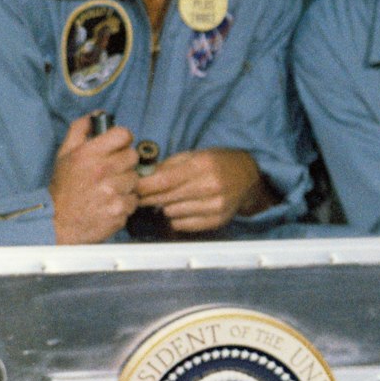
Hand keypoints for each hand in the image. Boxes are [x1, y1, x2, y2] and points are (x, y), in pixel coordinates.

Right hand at [49, 115, 137, 243]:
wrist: (58, 223)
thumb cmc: (63, 187)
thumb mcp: (64, 154)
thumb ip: (80, 129)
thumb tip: (98, 114)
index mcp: (88, 154)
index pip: (123, 134)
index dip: (123, 139)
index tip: (118, 146)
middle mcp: (102, 171)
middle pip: (133, 156)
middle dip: (124, 162)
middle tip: (111, 171)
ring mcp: (112, 192)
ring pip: (135, 178)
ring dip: (125, 183)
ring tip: (109, 189)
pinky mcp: (119, 210)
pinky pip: (134, 199)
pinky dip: (125, 202)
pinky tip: (110, 203)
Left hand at [134, 148, 273, 233]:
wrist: (247, 176)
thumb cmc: (218, 162)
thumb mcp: (194, 155)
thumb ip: (168, 166)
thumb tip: (142, 177)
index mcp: (202, 165)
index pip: (164, 180)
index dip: (144, 186)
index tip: (132, 187)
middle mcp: (210, 186)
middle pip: (166, 198)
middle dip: (148, 198)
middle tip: (140, 196)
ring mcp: (215, 206)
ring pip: (172, 213)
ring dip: (165, 207)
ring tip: (167, 200)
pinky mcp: (217, 220)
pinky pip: (184, 225)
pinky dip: (176, 218)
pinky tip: (179, 209)